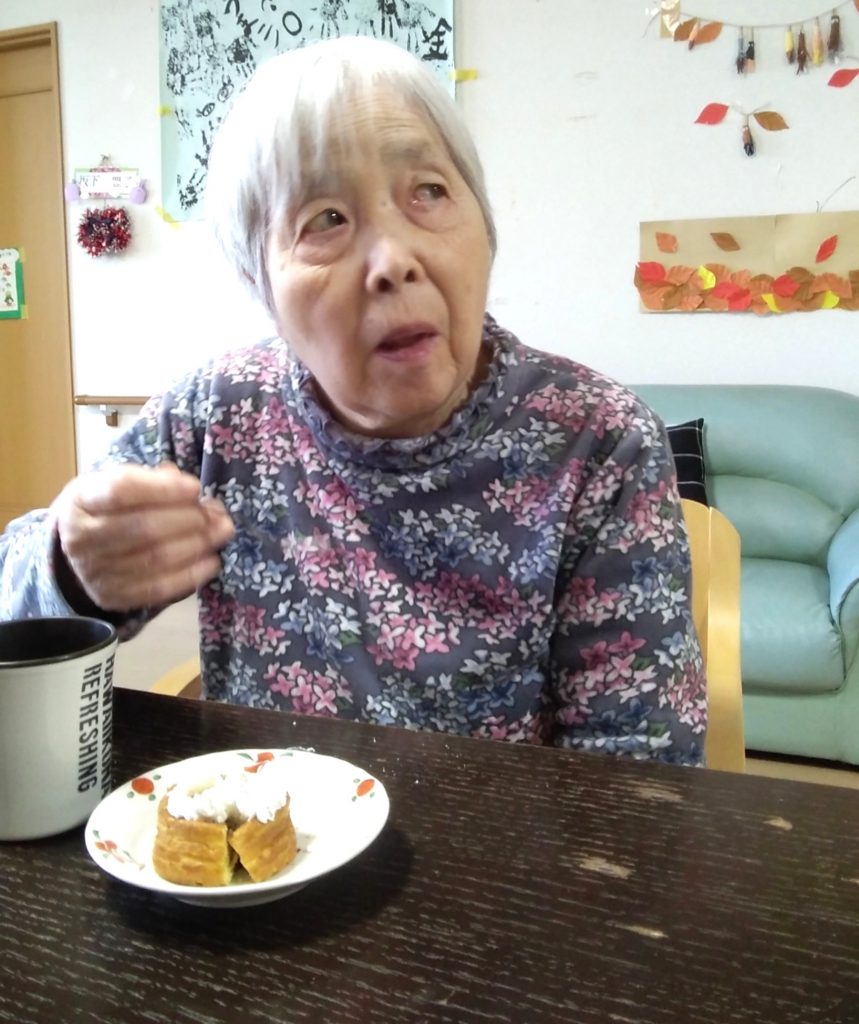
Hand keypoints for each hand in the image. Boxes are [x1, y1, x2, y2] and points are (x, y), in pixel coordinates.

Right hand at [52, 463, 234, 611]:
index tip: (195, 488)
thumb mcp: (119, 483)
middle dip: (188, 519)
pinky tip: (211, 562)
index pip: (121, 491)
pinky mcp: (113, 597)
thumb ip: (154, 481)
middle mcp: (81, 538)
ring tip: (221, 532)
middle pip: (142, 527)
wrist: (82, 552)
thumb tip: (192, 491)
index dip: (163, 489)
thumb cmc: (109, 508)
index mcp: (80, 500)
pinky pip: (158, 589)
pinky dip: (190, 575)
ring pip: (154, 558)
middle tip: (216, 514)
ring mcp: (95, 572)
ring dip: (197, 545)